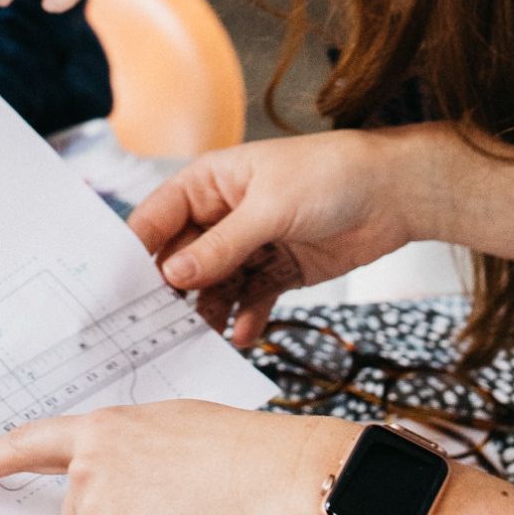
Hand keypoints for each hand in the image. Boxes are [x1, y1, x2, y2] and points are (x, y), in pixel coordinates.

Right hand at [129, 128, 426, 345]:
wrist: (395, 193)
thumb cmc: (330, 175)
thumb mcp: (269, 208)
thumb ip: (221, 245)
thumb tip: (172, 273)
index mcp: (209, 183)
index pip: (157, 220)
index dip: (136, 255)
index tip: (118, 293)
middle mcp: (222, 215)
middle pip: (181, 260)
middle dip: (171, 294)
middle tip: (156, 330)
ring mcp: (250, 244)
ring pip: (213, 286)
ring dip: (208, 312)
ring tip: (202, 339)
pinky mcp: (277, 269)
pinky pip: (249, 299)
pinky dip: (245, 318)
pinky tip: (243, 335)